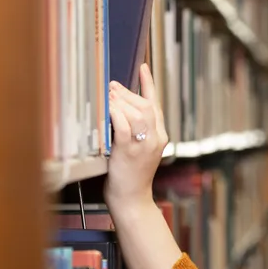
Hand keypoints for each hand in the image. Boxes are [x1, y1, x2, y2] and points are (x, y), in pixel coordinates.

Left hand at [105, 64, 168, 213]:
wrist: (132, 200)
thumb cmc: (130, 177)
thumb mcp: (137, 151)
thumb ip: (134, 131)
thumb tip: (117, 108)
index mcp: (160, 137)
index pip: (156, 105)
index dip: (149, 84)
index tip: (143, 67)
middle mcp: (156, 139)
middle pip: (146, 106)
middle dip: (127, 93)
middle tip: (111, 86)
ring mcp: (144, 145)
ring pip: (137, 113)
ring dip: (120, 101)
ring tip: (107, 95)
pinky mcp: (130, 151)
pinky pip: (124, 126)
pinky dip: (115, 114)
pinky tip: (107, 108)